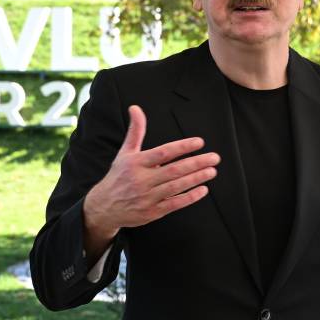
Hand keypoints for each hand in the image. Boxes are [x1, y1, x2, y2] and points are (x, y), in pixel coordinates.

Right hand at [83, 105, 219, 250]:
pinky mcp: (152, 212)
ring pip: (176, 187)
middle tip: (214, 158)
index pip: (163, 153)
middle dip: (196, 163)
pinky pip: (174, 204)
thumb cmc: (119, 176)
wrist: (104, 206)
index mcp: (136, 163)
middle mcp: (142, 179)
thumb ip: (136, 131)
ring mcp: (147, 197)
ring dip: (196, 178)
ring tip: (212, 171)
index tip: (199, 142)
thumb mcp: (125, 152)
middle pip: (174, 170)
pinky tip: (203, 190)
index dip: (182, 147)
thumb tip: (135, 108)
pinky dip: (190, 197)